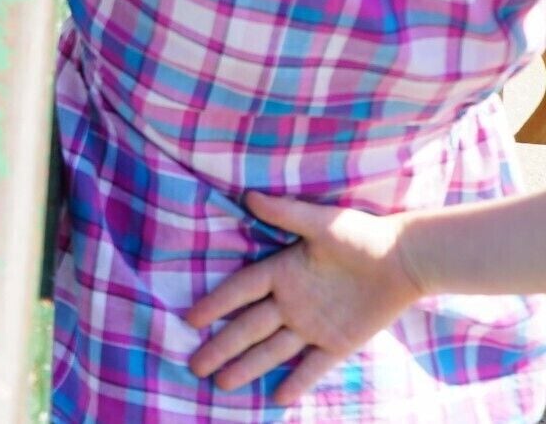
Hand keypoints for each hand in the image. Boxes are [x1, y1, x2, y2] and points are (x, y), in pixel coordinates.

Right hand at [184, 192, 422, 404]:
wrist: (405, 259)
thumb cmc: (362, 235)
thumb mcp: (322, 222)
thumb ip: (286, 213)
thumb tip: (248, 196)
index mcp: (281, 272)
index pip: (240, 292)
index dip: (215, 304)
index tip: (190, 319)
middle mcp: (290, 302)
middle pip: (248, 329)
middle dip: (221, 347)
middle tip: (195, 365)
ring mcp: (312, 325)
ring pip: (272, 350)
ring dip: (248, 367)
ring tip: (222, 384)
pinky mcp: (338, 343)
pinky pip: (313, 366)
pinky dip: (297, 381)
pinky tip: (277, 398)